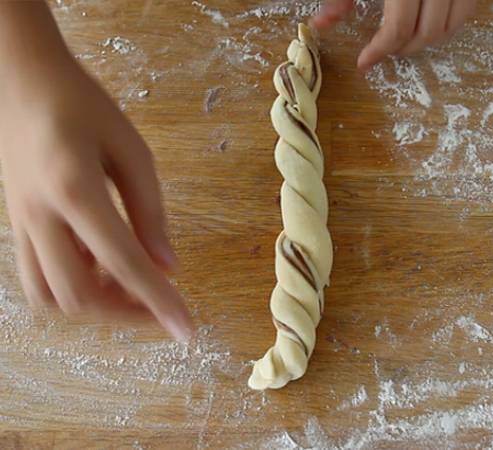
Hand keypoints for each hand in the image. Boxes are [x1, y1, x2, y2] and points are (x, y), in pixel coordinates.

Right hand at [0, 46, 192, 341]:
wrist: (17, 79)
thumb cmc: (81, 104)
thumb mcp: (131, 149)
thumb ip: (150, 211)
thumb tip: (169, 266)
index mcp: (75, 190)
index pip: (124, 263)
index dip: (158, 301)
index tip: (186, 330)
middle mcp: (40, 215)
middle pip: (79, 295)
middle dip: (126, 311)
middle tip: (162, 300)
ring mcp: (20, 223)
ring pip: (50, 295)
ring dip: (96, 304)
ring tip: (131, 284)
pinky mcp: (15, 224)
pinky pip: (37, 276)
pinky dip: (73, 286)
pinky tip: (100, 265)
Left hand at [311, 0, 476, 70]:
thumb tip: (321, 24)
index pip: (398, 26)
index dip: (380, 50)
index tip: (365, 62)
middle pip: (429, 31)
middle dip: (405, 48)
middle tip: (386, 49)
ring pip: (454, 24)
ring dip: (430, 39)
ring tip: (407, 37)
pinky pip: (468, 6)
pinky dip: (450, 21)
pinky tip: (429, 19)